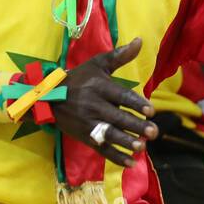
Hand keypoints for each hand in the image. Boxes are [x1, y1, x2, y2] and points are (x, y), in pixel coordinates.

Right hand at [52, 38, 157, 168]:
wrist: (50, 96)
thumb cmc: (80, 78)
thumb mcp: (98, 64)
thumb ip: (120, 56)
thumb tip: (140, 41)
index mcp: (98, 86)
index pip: (120, 96)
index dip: (135, 103)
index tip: (151, 111)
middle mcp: (93, 105)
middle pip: (117, 117)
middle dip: (135, 126)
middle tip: (153, 132)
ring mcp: (87, 122)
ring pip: (108, 134)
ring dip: (125, 142)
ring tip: (141, 146)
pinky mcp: (84, 136)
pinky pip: (101, 148)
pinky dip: (115, 157)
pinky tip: (131, 162)